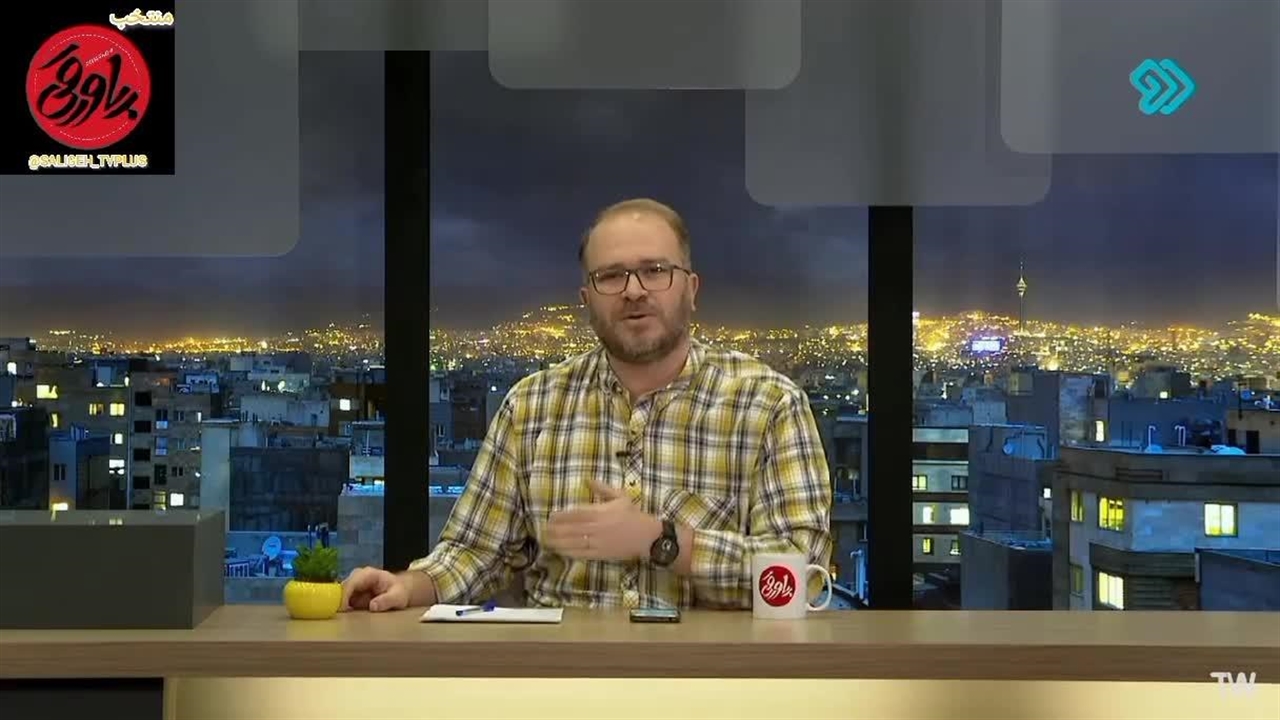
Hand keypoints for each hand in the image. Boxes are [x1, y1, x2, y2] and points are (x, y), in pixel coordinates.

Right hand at [340, 566, 409, 612]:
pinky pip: (343, 601)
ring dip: (341, 605)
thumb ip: (387, 601)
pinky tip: (347, 616)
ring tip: (343, 617)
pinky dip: (343, 608)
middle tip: (339, 615)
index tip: (342, 608)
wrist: (400, 591)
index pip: (352, 583)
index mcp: (368, 574)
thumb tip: (373, 606)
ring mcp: (354, 585)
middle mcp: (358, 577)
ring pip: (340, 595)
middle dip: (339, 601)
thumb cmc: (400, 592)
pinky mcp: (352, 594)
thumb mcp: (398, 597)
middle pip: (342, 588)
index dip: (344, 595)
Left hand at [545, 480, 660, 560]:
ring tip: (547, 541)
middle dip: (555, 531)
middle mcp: (597, 528)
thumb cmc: (634, 515)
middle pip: (571, 529)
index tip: (550, 517)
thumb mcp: (620, 496)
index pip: (576, 514)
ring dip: (559, 543)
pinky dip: (570, 553)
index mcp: (600, 512)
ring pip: (574, 543)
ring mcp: (598, 542)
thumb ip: (602, 488)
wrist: (648, 536)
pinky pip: (582, 554)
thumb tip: (586, 479)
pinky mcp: (601, 554)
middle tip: (543, 531)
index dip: (561, 517)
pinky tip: (560, 552)